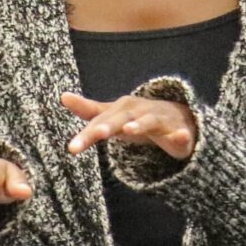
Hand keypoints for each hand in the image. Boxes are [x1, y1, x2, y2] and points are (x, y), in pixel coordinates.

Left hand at [64, 92, 196, 160]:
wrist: (178, 118)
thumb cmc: (138, 118)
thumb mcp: (113, 116)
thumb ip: (89, 109)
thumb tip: (63, 96)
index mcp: (122, 110)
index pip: (100, 122)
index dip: (86, 134)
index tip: (72, 148)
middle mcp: (139, 111)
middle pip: (121, 119)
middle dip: (109, 126)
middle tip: (97, 135)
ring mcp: (160, 119)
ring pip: (150, 121)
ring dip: (141, 124)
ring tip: (130, 130)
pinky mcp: (179, 131)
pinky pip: (181, 133)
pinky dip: (181, 135)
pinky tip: (181, 137)